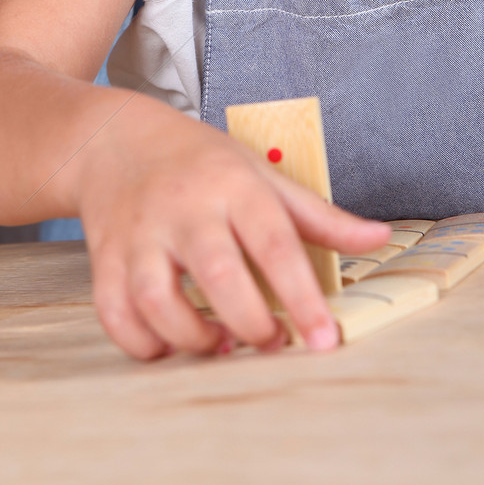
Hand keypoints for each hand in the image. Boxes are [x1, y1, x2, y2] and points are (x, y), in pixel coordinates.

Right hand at [76, 104, 390, 360]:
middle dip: (251, 323)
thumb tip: (378, 239)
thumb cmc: (201, 163)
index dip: (303, 298)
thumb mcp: (263, 175)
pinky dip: (143, 342)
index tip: (324, 339)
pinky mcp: (105, 257)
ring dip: (193, 337)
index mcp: (234, 186)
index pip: (275, 244)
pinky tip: (171, 343)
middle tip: (272, 342)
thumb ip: (320, 216)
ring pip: (157, 299)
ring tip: (222, 343)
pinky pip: (115, 313)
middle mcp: (185, 209)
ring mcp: (140, 234)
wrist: (116, 141)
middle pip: (218, 275)